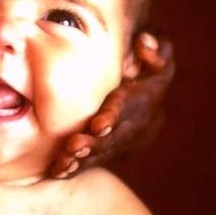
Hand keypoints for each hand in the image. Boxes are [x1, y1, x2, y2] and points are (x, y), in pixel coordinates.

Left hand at [48, 33, 174, 178]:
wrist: (150, 93)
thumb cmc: (147, 63)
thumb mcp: (157, 53)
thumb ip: (155, 48)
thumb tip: (144, 43)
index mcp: (146, 97)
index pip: (131, 106)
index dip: (116, 115)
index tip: (100, 124)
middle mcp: (137, 124)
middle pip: (115, 136)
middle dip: (95, 144)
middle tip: (74, 146)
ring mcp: (124, 141)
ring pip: (102, 153)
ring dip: (82, 159)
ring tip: (62, 162)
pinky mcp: (111, 151)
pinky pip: (93, 161)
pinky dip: (75, 167)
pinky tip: (57, 171)